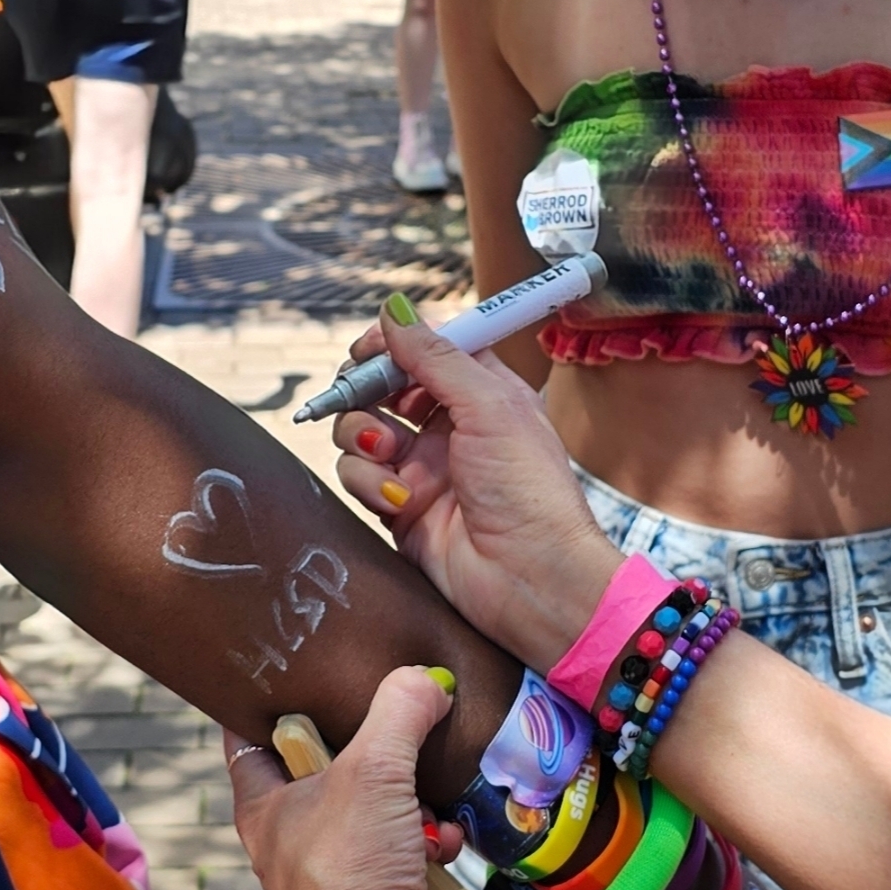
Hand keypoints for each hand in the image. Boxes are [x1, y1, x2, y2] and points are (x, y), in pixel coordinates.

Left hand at [226, 667, 450, 889]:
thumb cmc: (350, 870)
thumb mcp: (375, 770)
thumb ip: (400, 710)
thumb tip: (427, 680)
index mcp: (260, 802)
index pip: (249, 731)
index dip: (275, 697)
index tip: (309, 670)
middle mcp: (286, 835)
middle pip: (329, 766)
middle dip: (377, 755)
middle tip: (400, 741)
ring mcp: (329, 870)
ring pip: (375, 807)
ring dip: (414, 803)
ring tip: (431, 811)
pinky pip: (402, 848)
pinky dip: (429, 843)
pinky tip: (444, 849)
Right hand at [332, 314, 624, 671]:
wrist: (531, 579)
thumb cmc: (529, 492)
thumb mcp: (490, 407)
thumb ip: (437, 358)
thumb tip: (394, 310)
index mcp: (481, 393)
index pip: (425, 349)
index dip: (393, 342)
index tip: (368, 346)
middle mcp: (448, 426)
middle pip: (382, 385)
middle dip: (363, 386)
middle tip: (361, 394)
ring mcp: (421, 467)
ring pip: (360, 429)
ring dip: (361, 434)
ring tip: (388, 452)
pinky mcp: (399, 507)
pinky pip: (359, 476)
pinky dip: (366, 481)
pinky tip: (395, 498)